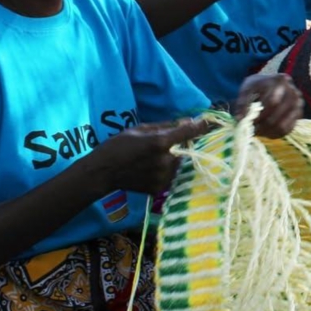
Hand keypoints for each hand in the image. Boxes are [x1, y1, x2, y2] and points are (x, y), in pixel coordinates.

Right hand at [94, 118, 209, 196]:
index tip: (207, 123)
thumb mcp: (140, 129)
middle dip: (182, 145)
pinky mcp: (159, 188)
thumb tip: (187, 121)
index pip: (189, 132)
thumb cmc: (118, 145)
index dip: (200, 127)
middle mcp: (166, 160)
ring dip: (173, 159)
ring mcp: (164, 176)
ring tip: (154, 157)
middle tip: (166, 144)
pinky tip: (150, 169)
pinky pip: (170, 176)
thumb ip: (165, 126)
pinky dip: (165, 171)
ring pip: (179, 164)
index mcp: (161, 142)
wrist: (103, 172)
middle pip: (185, 150)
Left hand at [236, 72, 303, 138]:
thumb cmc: (257, 86)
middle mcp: (293, 91)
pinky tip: (266, 132)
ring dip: (268, 132)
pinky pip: (287, 130)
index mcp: (281, 80)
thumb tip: (240, 119)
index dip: (260, 114)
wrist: (270, 85)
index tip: (249, 121)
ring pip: (283, 125)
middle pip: (278, 115)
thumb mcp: (247, 89)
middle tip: (252, 130)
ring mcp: (298, 104)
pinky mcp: (299, 115)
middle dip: (263, 125)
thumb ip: (242, 102)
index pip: (272, 102)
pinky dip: (275, 134)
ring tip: (258, 132)